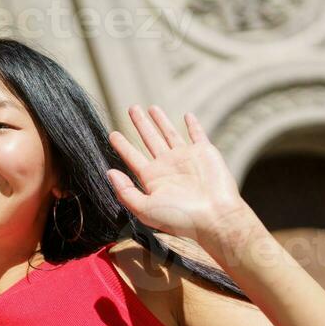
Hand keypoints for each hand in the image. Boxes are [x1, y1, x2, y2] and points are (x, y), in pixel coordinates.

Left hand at [106, 105, 252, 247]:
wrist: (214, 216)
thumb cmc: (181, 218)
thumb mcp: (145, 209)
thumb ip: (125, 192)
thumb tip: (109, 173)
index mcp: (152, 179)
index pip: (133, 157)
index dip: (122, 145)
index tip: (112, 134)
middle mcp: (167, 166)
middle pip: (149, 140)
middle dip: (140, 124)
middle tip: (131, 108)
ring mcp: (186, 158)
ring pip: (170, 133)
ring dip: (161, 120)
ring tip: (151, 107)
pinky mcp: (204, 152)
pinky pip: (197, 134)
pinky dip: (193, 125)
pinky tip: (187, 116)